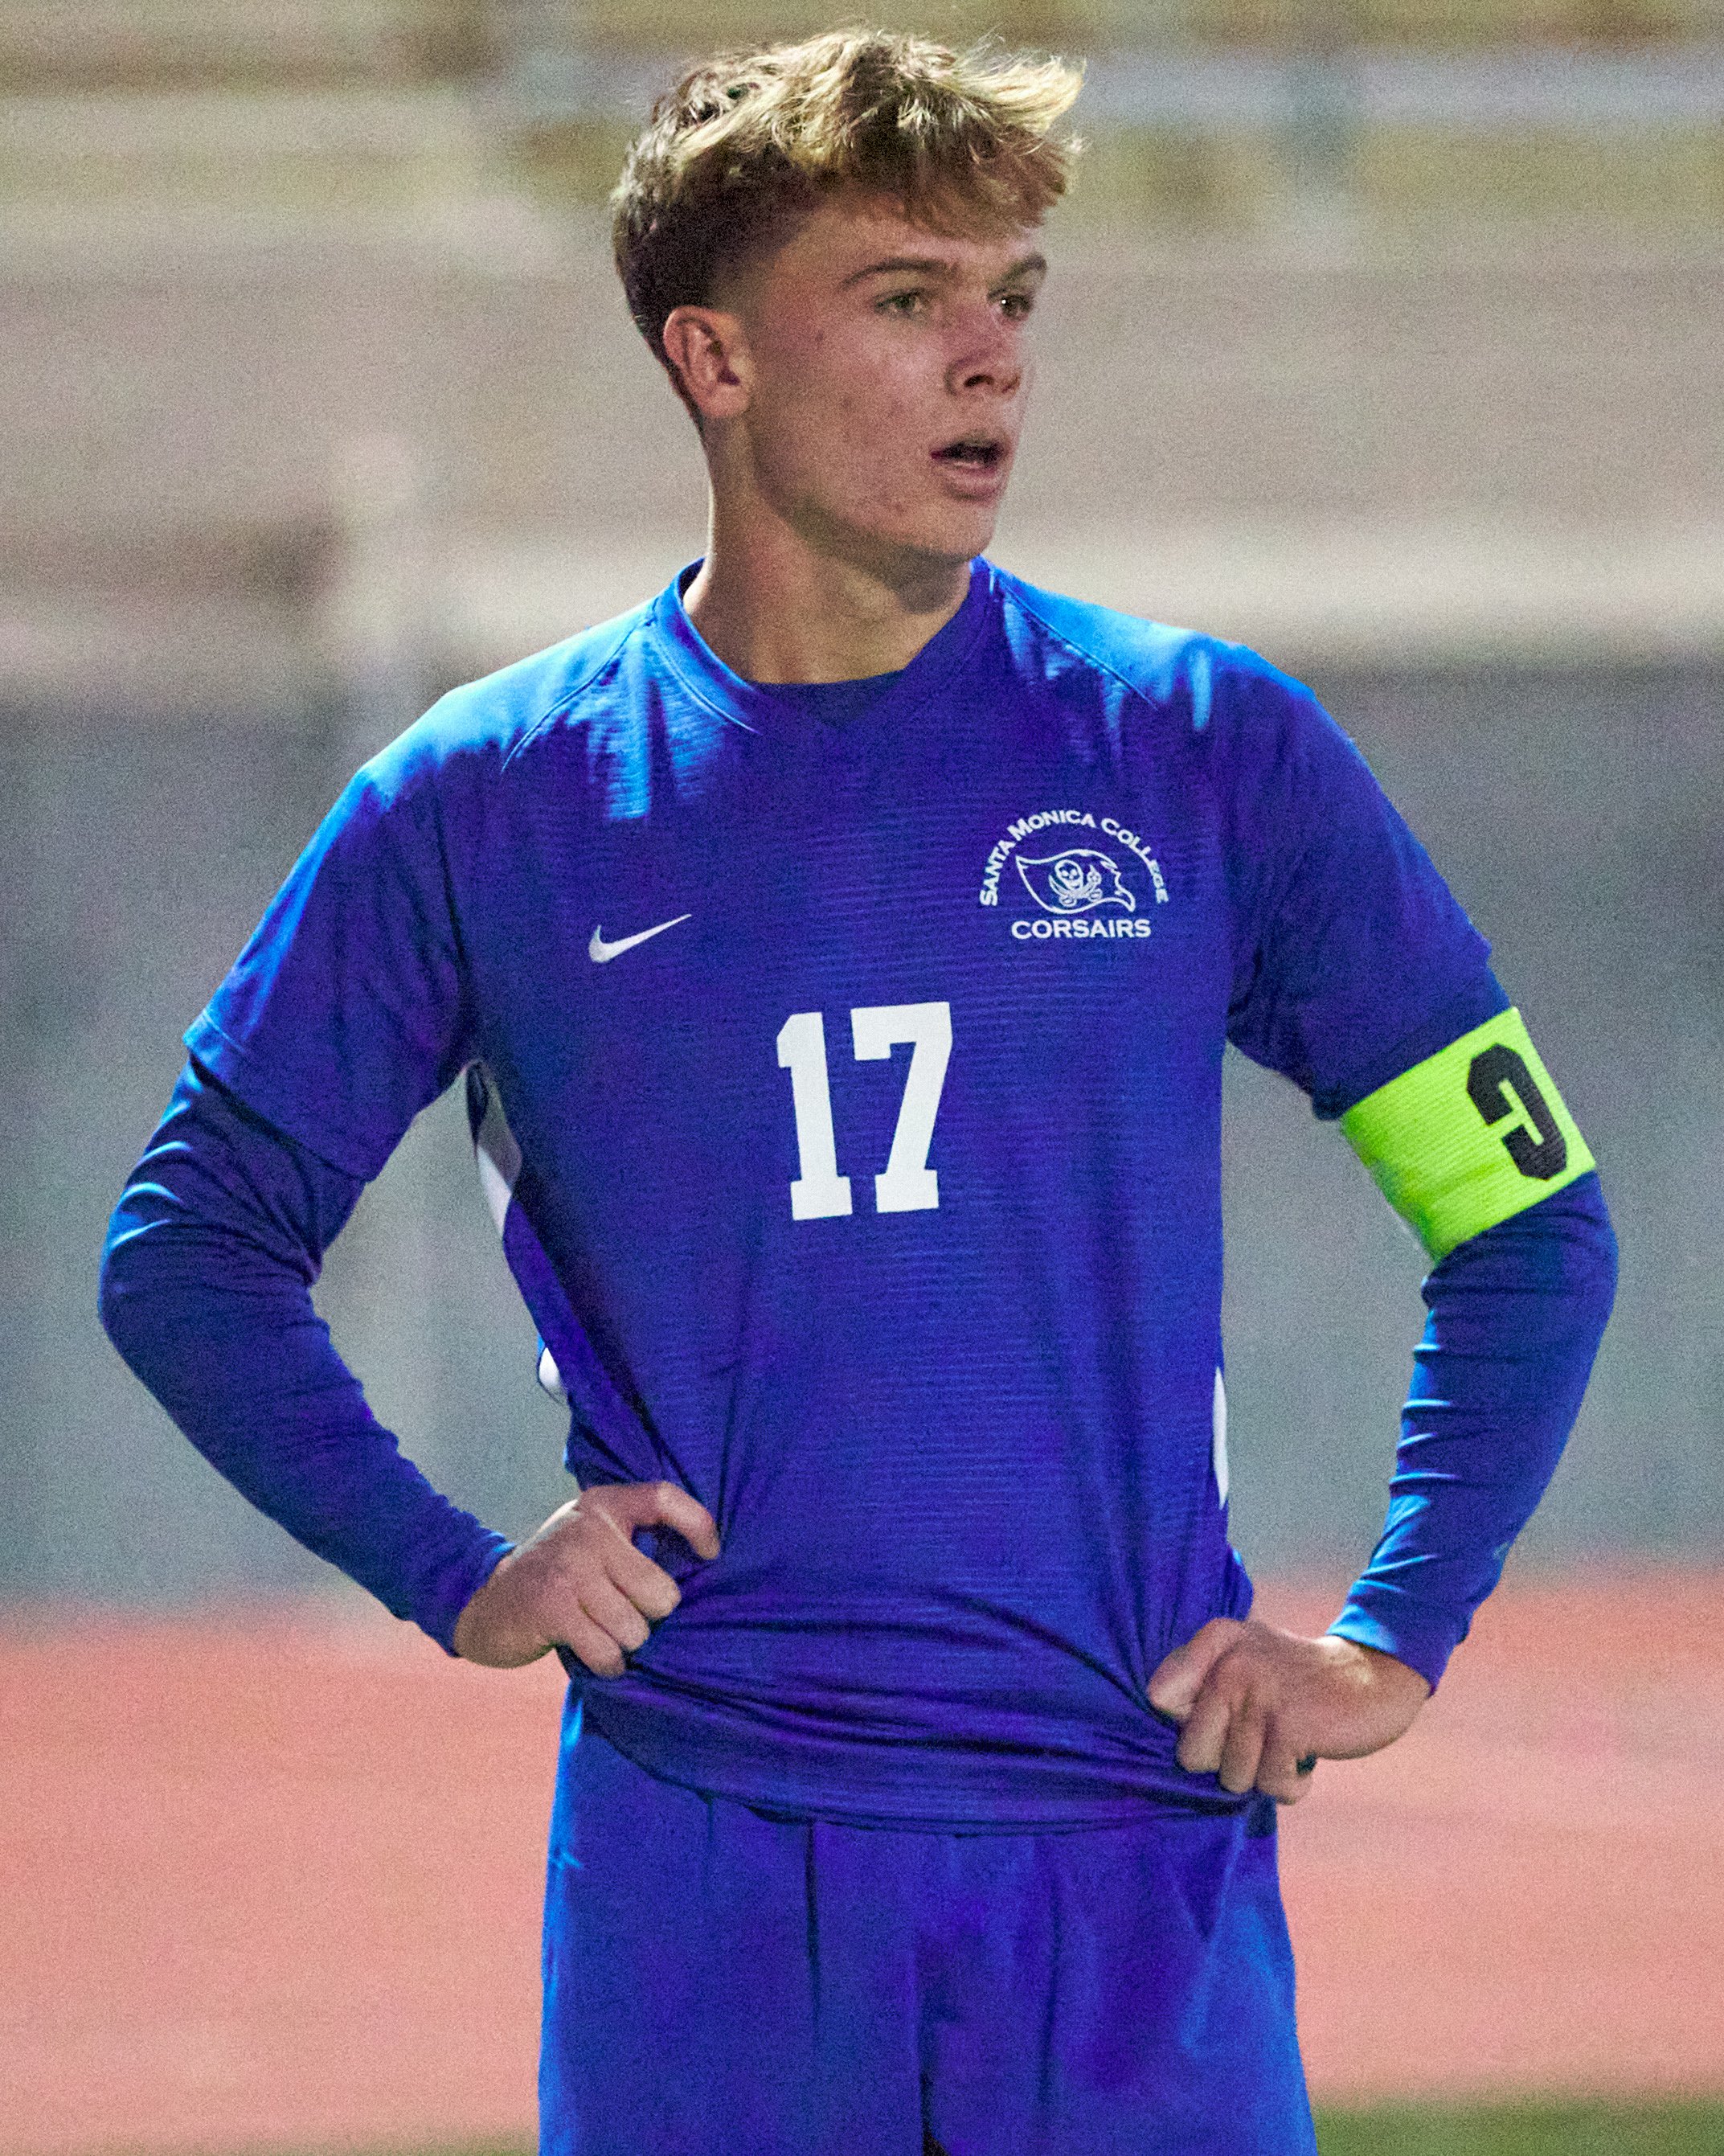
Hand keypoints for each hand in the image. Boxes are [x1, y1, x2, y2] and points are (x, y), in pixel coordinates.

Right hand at [452, 1481, 719, 1674]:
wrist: (485, 1600)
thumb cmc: (556, 1574)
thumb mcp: (592, 1539)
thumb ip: (634, 1540)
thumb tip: (702, 1564)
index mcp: (603, 1505)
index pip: (663, 1497)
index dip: (698, 1524)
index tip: (711, 1556)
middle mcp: (588, 1527)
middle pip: (661, 1593)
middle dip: (647, 1617)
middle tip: (619, 1614)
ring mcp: (570, 1567)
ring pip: (636, 1628)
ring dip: (623, 1644)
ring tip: (598, 1631)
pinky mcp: (553, 1607)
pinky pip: (608, 1651)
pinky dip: (606, 1663)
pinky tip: (590, 1651)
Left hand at [1146, 1617, 1430, 1804]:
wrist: (1372, 1678)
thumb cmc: (1297, 1681)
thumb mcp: (1246, 1658)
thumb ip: (1200, 1680)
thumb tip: (1162, 1710)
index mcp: (1217, 1640)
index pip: (1160, 1697)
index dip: (1190, 1723)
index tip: (1225, 1715)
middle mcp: (1232, 1661)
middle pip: (1191, 1754)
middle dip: (1227, 1761)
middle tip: (1261, 1738)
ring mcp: (1260, 1694)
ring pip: (1232, 1777)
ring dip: (1264, 1774)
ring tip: (1286, 1743)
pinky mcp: (1290, 1727)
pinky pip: (1271, 1786)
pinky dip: (1292, 1785)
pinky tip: (1306, 1757)